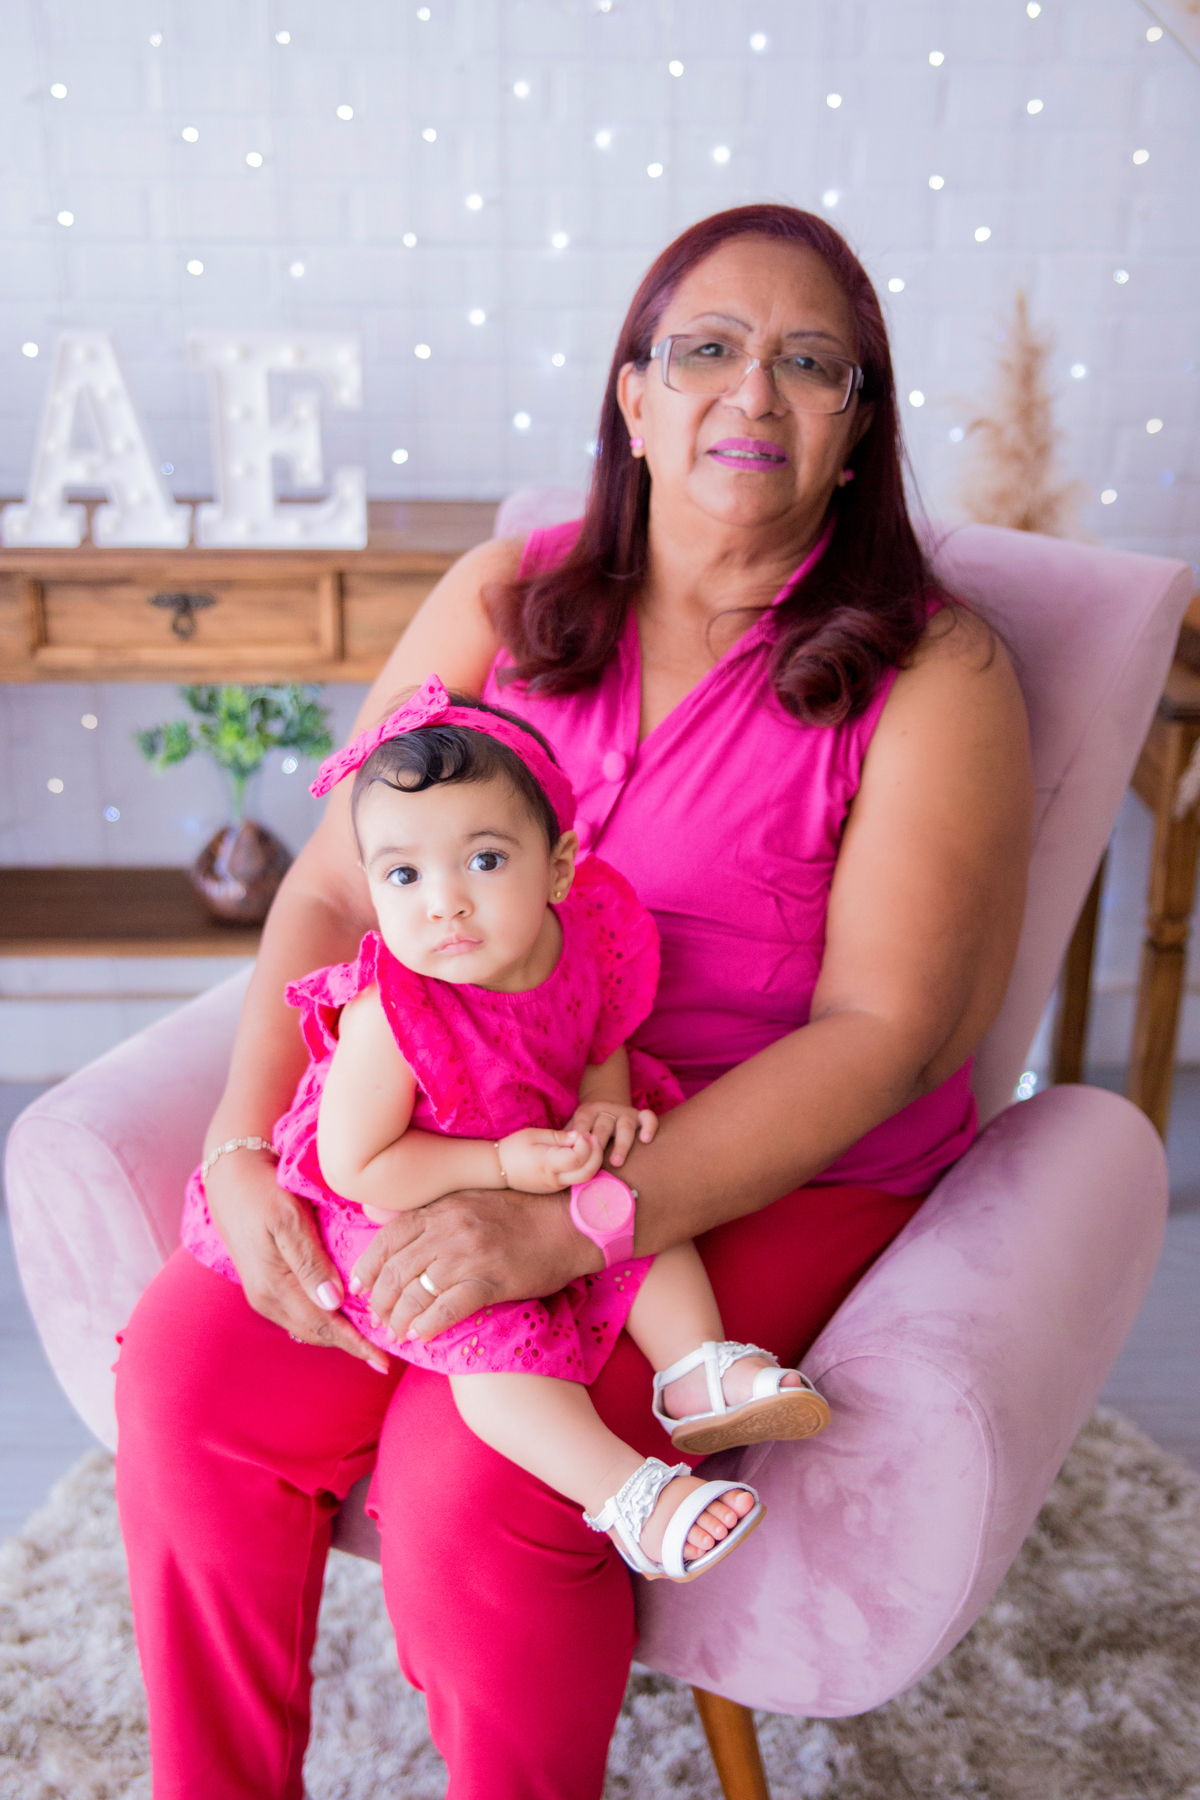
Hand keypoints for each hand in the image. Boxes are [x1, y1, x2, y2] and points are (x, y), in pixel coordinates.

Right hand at [204, 1148, 390, 1373]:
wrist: (228, 1177)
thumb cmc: (262, 1192)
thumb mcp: (288, 1219)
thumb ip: (310, 1262)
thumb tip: (334, 1304)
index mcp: (274, 1287)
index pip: (323, 1326)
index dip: (356, 1345)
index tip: (384, 1361)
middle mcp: (267, 1299)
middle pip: (316, 1333)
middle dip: (351, 1345)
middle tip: (387, 1351)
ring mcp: (263, 1295)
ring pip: (307, 1326)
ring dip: (338, 1334)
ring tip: (372, 1336)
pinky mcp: (264, 1285)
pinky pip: (299, 1313)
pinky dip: (323, 1319)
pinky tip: (343, 1313)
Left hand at [350, 1187, 604, 1344]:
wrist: (567, 1223)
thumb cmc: (519, 1213)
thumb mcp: (469, 1200)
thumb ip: (434, 1214)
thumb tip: (390, 1224)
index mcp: (441, 1208)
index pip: (388, 1239)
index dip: (368, 1267)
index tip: (360, 1287)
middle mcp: (449, 1228)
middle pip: (396, 1270)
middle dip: (381, 1300)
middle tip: (379, 1318)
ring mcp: (469, 1255)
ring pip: (416, 1292)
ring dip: (400, 1318)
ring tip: (397, 1332)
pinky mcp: (491, 1279)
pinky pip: (448, 1308)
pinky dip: (428, 1325)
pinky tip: (421, 1336)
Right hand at [497, 1126, 601, 1191]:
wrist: (497, 1169)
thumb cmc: (514, 1147)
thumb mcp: (534, 1135)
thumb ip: (559, 1137)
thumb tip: (579, 1136)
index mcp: (547, 1164)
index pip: (577, 1159)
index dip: (585, 1144)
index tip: (579, 1133)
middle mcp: (554, 1179)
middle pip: (588, 1173)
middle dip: (596, 1154)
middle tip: (592, 1137)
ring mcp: (555, 1187)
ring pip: (584, 1178)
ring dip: (591, 1161)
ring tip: (586, 1143)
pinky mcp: (555, 1189)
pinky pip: (575, 1179)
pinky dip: (582, 1166)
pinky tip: (576, 1153)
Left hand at [570, 1099, 657, 1168]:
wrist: (603, 1102)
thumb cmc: (585, 1126)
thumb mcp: (573, 1128)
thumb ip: (565, 1141)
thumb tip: (557, 1159)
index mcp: (587, 1111)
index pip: (583, 1123)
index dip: (580, 1137)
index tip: (577, 1152)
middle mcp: (606, 1110)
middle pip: (603, 1126)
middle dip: (600, 1143)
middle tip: (595, 1162)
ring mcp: (624, 1112)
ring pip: (625, 1125)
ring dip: (621, 1144)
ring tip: (616, 1162)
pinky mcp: (638, 1115)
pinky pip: (648, 1117)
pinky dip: (649, 1126)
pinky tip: (646, 1140)